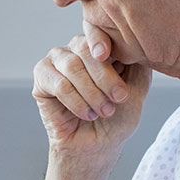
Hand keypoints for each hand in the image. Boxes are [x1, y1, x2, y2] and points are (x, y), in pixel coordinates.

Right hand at [32, 21, 149, 161]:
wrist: (97, 146)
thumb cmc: (117, 118)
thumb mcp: (137, 89)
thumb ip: (137, 63)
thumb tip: (135, 41)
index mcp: (99, 44)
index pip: (100, 32)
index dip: (106, 44)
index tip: (112, 58)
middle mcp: (76, 48)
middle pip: (85, 48)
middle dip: (104, 76)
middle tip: (119, 99)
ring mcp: (57, 61)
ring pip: (72, 66)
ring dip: (91, 92)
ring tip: (104, 111)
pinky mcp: (41, 78)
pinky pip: (58, 84)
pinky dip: (76, 102)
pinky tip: (86, 114)